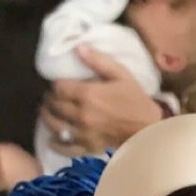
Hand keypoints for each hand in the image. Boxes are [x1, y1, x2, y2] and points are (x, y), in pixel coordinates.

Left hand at [38, 45, 162, 156]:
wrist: (148, 127)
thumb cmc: (135, 99)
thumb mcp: (121, 74)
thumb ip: (98, 60)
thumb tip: (77, 47)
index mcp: (88, 94)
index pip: (58, 87)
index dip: (55, 84)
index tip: (58, 84)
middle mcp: (81, 115)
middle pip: (54, 106)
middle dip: (49, 99)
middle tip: (52, 97)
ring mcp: (83, 134)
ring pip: (54, 125)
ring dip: (47, 117)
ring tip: (48, 112)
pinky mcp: (88, 147)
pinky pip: (65, 148)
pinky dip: (56, 143)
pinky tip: (52, 138)